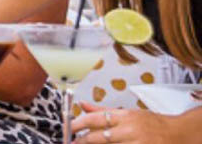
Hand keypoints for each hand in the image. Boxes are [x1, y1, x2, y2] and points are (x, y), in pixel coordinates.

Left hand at [72, 102, 196, 142]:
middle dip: (83, 141)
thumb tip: (82, 104)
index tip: (68, 129)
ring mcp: (137, 143)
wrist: (177, 133)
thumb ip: (103, 111)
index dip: (78, 124)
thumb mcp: (128, 113)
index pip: (96, 119)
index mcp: (124, 116)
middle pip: (99, 137)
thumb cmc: (151, 123)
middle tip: (72, 142)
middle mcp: (130, 130)